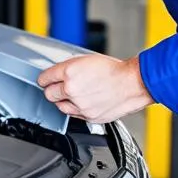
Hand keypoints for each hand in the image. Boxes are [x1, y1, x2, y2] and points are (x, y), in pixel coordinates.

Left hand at [37, 53, 153, 123]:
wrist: (132, 84)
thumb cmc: (114, 70)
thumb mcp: (87, 61)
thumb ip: (70, 69)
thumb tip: (58, 74)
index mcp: (70, 72)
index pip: (44, 78)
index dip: (44, 79)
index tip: (45, 80)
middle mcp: (72, 89)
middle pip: (49, 94)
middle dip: (52, 90)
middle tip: (58, 87)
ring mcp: (79, 105)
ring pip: (59, 107)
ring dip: (62, 101)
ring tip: (73, 95)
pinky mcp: (88, 117)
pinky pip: (73, 115)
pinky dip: (75, 109)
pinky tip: (83, 102)